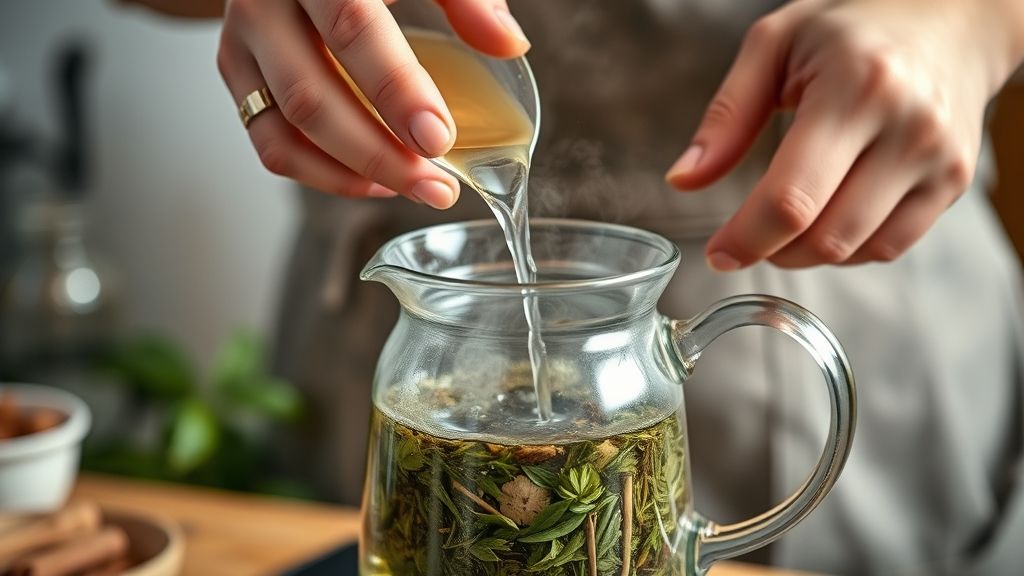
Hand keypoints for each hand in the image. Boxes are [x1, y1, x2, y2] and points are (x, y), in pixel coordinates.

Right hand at [217, 0, 529, 207]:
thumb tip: (510, 45)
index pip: (352, 27)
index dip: (396, 89)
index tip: (439, 139)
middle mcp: (266, 4)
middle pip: (310, 96)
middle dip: (378, 153)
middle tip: (437, 186)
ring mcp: (243, 40)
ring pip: (283, 130)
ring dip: (351, 174)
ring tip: (415, 188)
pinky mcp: (236, 70)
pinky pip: (268, 141)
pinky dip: (321, 173)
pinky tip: (373, 180)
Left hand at [667, 0, 1023, 269]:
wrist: (949, 20)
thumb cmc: (852, 29)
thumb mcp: (775, 45)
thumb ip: (726, 115)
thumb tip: (683, 179)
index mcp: (857, 88)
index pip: (792, 198)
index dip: (747, 239)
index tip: (718, 253)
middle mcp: (908, 128)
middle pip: (825, 236)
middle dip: (770, 250)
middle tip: (745, 237)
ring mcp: (938, 160)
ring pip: (856, 250)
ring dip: (805, 254)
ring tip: (783, 223)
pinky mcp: (953, 183)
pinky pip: (889, 247)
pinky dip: (846, 249)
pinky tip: (826, 219)